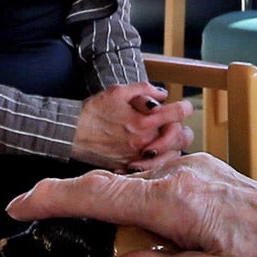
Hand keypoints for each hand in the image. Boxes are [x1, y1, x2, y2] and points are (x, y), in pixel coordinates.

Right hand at [71, 81, 193, 170]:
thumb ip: (144, 89)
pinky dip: (161, 159)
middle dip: (182, 128)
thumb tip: (163, 94)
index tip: (184, 106)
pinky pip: (156, 167)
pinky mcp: (131, 167)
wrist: (71, 133)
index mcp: (143, 122)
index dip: (184, 108)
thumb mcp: (117, 92)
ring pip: (172, 155)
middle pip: (180, 138)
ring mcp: (139, 157)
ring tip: (167, 136)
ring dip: (174, 144)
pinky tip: (156, 151)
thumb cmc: (94, 110)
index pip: (176, 115)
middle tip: (176, 123)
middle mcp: (144, 142)